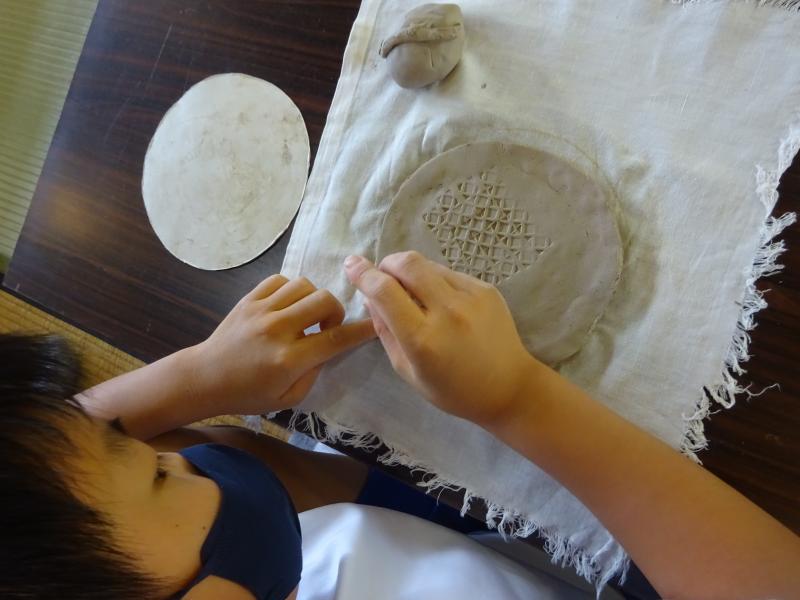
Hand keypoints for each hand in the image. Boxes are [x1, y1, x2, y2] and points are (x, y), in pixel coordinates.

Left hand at [190, 275, 374, 414]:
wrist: (205, 378)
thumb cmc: (248, 394)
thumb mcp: (289, 397)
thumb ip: (315, 372)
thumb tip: (330, 347)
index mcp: (288, 360)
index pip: (335, 339)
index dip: (360, 331)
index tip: (375, 324)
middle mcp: (277, 330)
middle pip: (324, 301)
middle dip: (335, 311)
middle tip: (327, 326)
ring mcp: (261, 310)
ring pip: (304, 285)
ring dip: (313, 299)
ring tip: (306, 316)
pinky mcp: (249, 299)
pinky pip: (280, 280)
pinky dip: (291, 290)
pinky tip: (288, 306)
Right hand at [344, 252, 540, 427]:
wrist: (509, 387)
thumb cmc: (453, 389)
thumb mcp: (408, 371)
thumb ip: (385, 331)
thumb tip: (369, 296)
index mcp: (422, 339)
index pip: (384, 291)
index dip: (363, 273)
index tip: (351, 264)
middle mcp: (447, 312)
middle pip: (406, 263)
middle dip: (387, 263)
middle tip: (383, 276)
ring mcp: (470, 297)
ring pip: (428, 265)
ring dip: (411, 272)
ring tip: (414, 294)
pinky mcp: (487, 289)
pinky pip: (449, 273)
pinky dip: (435, 281)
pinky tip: (441, 302)